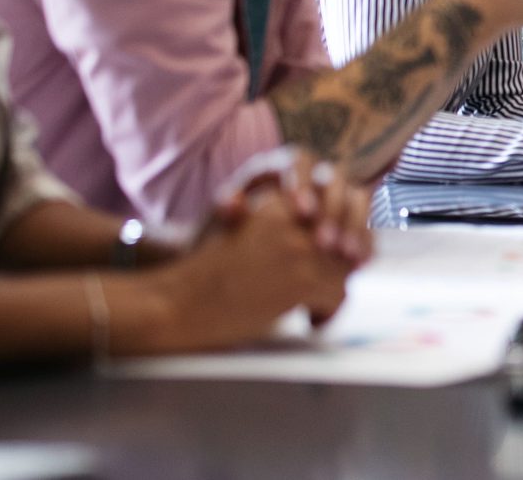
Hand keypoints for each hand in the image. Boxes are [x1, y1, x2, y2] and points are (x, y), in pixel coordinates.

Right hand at [130, 187, 353, 351]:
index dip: (343, 233)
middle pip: (345, 239)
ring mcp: (300, 247)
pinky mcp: (300, 279)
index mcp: (278, 201)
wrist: (177, 302)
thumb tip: (332, 245)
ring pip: (344, 270)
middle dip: (343, 265)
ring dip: (334, 291)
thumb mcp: (247, 232)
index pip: (334, 208)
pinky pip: (336, 296)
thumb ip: (286, 228)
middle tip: (332, 285)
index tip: (338, 255)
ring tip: (317, 306)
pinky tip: (310, 321)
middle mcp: (294, 217)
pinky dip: (326, 313)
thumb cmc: (205, 273)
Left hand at [208, 148, 373, 266]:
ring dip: (355, 227)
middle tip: (324, 243)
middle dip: (333, 211)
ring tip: (347, 257)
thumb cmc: (231, 234)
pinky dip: (365, 242)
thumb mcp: (223, 221)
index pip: (301, 161)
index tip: (301, 212)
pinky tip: (361, 264)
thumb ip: (227, 208)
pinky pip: (367, 225)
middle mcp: (316, 177)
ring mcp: (338, 198)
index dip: (305, 184)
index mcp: (285, 168)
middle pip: (335, 180)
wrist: (244, 259)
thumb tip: (233, 202)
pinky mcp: (351, 222)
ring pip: (358, 200)